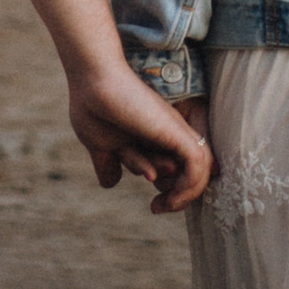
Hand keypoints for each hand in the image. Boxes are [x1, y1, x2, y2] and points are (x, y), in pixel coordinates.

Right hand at [66, 58, 212, 213]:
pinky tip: (165, 199)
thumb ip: (108, 163)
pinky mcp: (174, 131)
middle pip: (191, 172)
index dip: (173, 192)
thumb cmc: (92, 107)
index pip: (178, 170)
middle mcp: (167, 134)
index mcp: (152, 138)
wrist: (90, 82)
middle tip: (158, 207)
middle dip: (180, 196)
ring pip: (198, 171)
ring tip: (159, 207)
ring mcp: (172, 131)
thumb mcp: (100, 145)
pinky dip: (188, 188)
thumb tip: (110, 183)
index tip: (155, 205)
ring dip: (184, 196)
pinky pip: (197, 166)